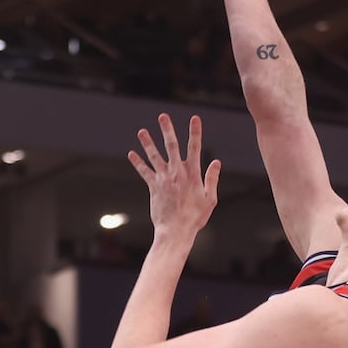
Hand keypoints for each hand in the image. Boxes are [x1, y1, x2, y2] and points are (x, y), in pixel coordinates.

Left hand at [128, 114, 221, 236]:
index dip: (195, 132)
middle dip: (167, 130)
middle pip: (171, 146)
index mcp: (193, 174)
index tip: (195, 118)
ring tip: (142, 131)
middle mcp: (177, 173)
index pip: (194, 148)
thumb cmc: (195, 217)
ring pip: (154, 156)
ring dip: (148, 143)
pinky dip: (138, 162)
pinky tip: (132, 154)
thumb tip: (216, 161)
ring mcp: (163, 179)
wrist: (176, 230)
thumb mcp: (210, 198)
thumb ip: (212, 179)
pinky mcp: (153, 187)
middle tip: (163, 116)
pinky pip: (144, 172)